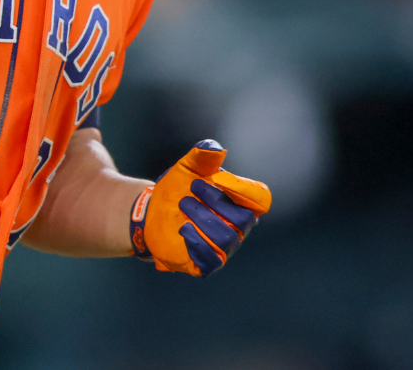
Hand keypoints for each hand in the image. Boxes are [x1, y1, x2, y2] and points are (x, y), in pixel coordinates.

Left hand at [130, 139, 270, 275]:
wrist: (151, 210)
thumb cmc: (177, 187)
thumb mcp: (187, 167)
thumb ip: (201, 156)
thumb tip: (214, 148)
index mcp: (240, 201)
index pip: (261, 199)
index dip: (245, 189)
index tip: (219, 178)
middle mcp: (237, 226)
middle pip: (244, 219)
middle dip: (216, 201)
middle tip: (192, 188)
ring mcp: (222, 247)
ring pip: (227, 238)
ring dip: (203, 219)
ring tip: (183, 204)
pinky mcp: (205, 263)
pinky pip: (211, 260)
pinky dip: (197, 243)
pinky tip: (183, 228)